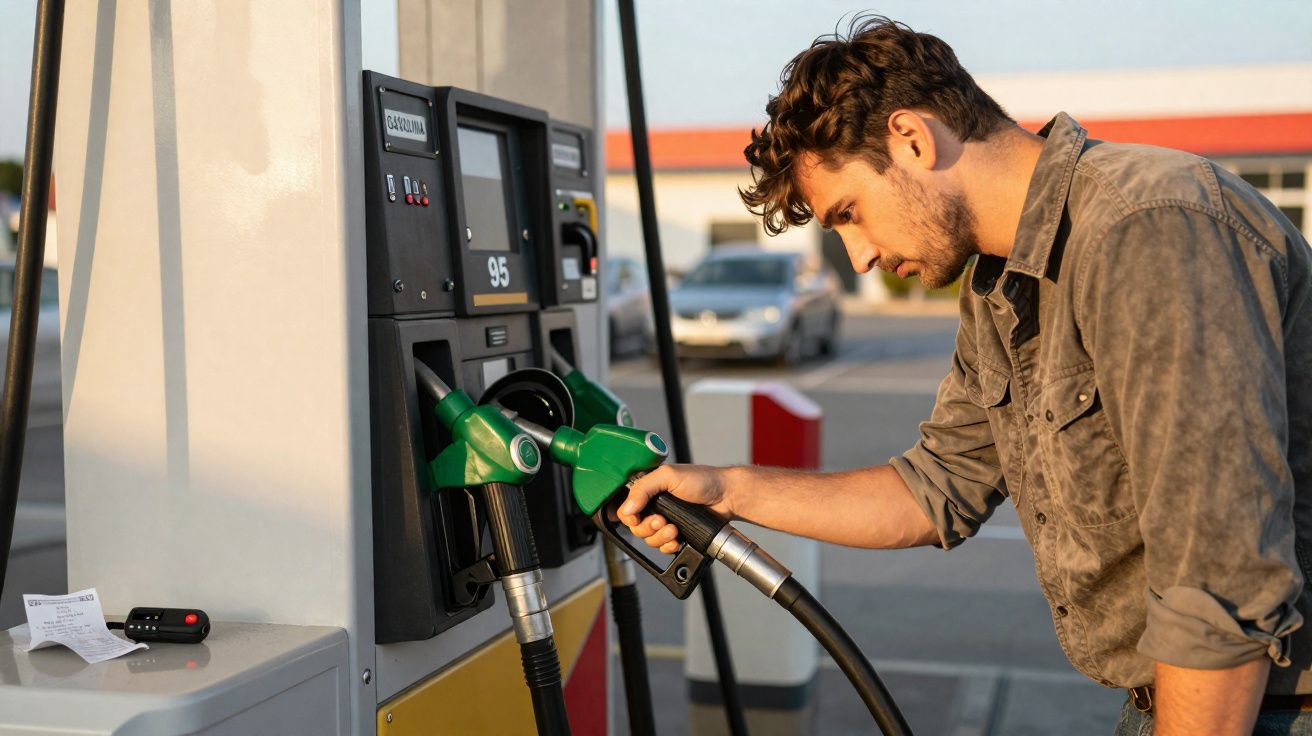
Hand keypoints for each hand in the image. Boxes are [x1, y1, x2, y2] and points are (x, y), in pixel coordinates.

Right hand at [617, 464, 733, 553]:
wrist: (727, 496)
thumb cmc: (703, 480)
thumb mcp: (669, 476)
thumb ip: (644, 488)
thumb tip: (628, 508)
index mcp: (649, 490)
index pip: (627, 509)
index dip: (630, 518)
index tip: (638, 518)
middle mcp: (655, 506)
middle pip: (636, 528)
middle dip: (649, 528)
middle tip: (662, 521)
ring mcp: (666, 521)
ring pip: (650, 540)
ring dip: (660, 538)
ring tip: (674, 529)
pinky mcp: (677, 534)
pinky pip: (663, 547)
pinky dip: (668, 546)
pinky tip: (677, 540)